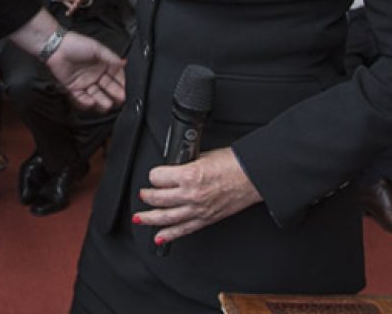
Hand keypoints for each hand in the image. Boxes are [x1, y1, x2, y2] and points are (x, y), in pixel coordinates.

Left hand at [46, 30, 125, 110]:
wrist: (56, 47)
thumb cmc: (77, 45)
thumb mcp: (96, 48)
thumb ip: (110, 57)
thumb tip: (125, 63)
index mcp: (104, 65)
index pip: (117, 77)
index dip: (122, 84)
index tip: (128, 91)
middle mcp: (96, 76)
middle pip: (109, 89)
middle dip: (115, 94)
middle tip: (120, 99)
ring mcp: (85, 83)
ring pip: (97, 96)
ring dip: (102, 101)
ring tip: (107, 103)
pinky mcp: (74, 89)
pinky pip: (82, 98)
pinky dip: (86, 102)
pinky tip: (91, 102)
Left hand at [134, 147, 262, 244]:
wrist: (252, 176)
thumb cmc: (232, 164)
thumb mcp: (202, 155)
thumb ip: (184, 163)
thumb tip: (172, 167)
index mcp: (189, 175)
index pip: (158, 177)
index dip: (153, 175)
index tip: (154, 175)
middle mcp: (191, 194)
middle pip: (158, 198)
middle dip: (146, 196)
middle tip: (142, 194)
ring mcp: (198, 209)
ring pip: (167, 217)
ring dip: (150, 218)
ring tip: (139, 218)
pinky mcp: (206, 219)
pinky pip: (184, 230)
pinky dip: (170, 235)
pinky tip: (159, 237)